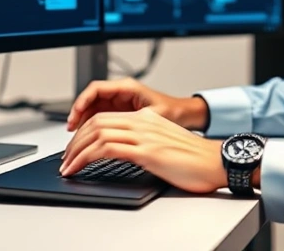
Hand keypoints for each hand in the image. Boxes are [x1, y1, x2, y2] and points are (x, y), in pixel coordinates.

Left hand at [60, 108, 226, 193]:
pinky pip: (106, 149)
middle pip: (96, 122)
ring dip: (76, 151)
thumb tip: (126, 154)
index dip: (85, 131)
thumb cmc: (196, 159)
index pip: (105, 117)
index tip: (75, 147)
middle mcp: (142, 122)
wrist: (217, 162)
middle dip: (75, 141)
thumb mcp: (164, 145)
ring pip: (97, 134)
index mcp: (146, 118)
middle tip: (66, 158)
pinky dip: (85, 158)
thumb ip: (144, 143)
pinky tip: (78, 168)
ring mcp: (143, 134)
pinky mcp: (146, 150)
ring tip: (67, 166)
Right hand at [66, 78, 207, 131]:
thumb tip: (115, 130)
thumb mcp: (153, 116)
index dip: (82, 102)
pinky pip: (99, 118)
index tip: (75, 115)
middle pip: (90, 100)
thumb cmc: (175, 112)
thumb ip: (134, 121)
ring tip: (75, 137)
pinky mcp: (120, 114)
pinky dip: (91, 127)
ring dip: (82, 122)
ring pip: (92, 110)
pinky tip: (87, 139)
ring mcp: (119, 103)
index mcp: (127, 88)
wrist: (187, 116)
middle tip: (71, 130)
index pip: (96, 89)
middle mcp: (121, 93)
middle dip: (78, 114)